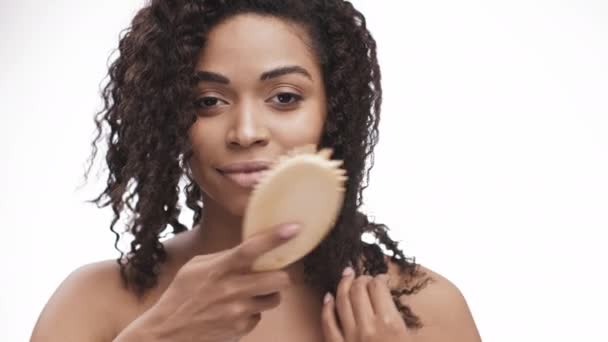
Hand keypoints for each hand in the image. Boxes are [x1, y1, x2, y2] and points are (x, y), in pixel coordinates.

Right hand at [117, 222, 301, 341]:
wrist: (167, 331)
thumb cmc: (182, 294)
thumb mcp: (196, 267)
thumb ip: (224, 258)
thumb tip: (252, 250)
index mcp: (219, 268)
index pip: (251, 249)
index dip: (275, 237)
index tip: (294, 227)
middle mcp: (231, 290)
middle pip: (279, 279)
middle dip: (280, 275)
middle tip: (273, 273)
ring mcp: (237, 312)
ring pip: (275, 299)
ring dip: (268, 294)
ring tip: (250, 293)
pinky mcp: (240, 329)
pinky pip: (260, 316)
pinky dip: (253, 312)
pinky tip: (236, 310)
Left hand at [321, 267, 410, 341]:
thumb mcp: (409, 337)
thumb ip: (401, 318)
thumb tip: (390, 300)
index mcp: (390, 324)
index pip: (378, 288)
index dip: (380, 278)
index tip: (382, 279)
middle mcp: (369, 328)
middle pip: (359, 290)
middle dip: (362, 279)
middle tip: (365, 278)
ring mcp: (351, 337)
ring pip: (342, 301)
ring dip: (343, 285)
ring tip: (347, 275)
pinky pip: (328, 323)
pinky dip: (327, 307)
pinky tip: (328, 297)